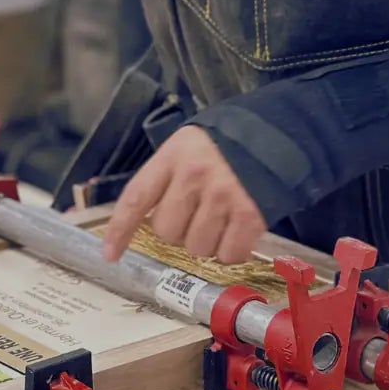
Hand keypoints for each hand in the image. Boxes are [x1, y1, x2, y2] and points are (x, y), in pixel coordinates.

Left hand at [99, 125, 267, 265]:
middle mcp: (194, 176)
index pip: (136, 198)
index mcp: (172, 157)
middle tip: (196, 215)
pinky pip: (229, 254)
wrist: (278, 134)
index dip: (120, 229)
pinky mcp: (250, 215)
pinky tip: (237, 231)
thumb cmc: (224, 146)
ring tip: (220, 219)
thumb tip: (144, 222)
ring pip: (197, 247)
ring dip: (206, 242)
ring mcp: (223, 195)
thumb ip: (165, 179)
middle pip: (167, 232)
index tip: (109, 255)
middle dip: (178, 232)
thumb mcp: (186, 148)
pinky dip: (231, 251)